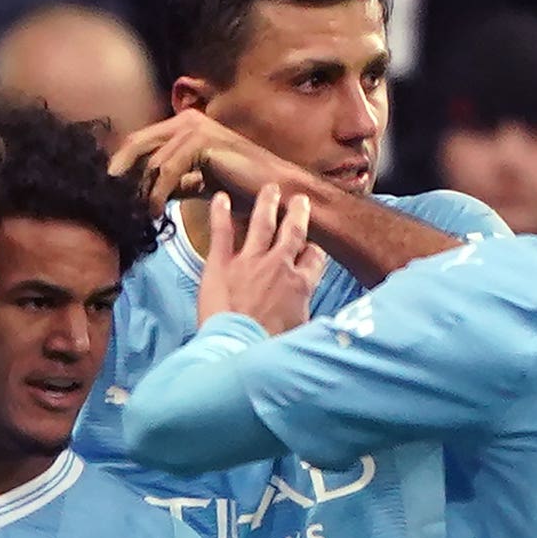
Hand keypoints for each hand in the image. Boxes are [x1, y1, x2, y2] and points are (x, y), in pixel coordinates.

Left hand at [109, 110, 302, 212]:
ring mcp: (194, 128)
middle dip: (120, 173)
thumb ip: (172, 182)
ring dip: (140, 190)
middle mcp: (186, 120)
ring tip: (135, 213)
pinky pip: (168, 170)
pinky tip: (155, 211)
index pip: (140, 142)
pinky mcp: (202, 142)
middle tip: (107, 199)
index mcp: (183, 125)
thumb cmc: (239, 187)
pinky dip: (157, 193)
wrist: (273, 190)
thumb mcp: (197, 182)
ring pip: (151, 161)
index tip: (109, 191)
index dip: (122, 165)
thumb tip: (144, 195)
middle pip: (137, 144)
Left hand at [198, 188, 325, 334]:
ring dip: (267, 203)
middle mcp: (278, 266)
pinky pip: (222, 231)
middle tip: (299, 200)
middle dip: (298, 213)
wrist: (238, 348)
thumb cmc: (268, 347)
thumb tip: (315, 322)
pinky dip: (220, 213)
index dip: (314, 251)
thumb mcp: (300, 333)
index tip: (312, 247)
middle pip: (293, 231)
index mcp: (300, 285)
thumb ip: (305, 316)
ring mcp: (249, 261)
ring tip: (270, 189)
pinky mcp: (221, 263)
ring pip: (262, 223)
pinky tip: (220, 197)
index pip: (314, 258)